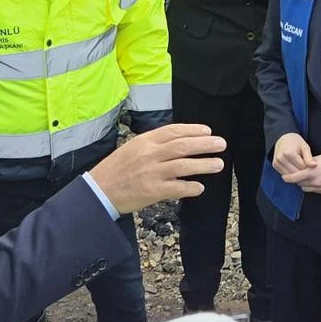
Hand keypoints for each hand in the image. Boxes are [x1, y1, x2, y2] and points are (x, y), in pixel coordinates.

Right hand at [90, 125, 225, 213]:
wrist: (99, 190)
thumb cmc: (117, 169)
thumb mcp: (133, 148)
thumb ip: (154, 144)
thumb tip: (179, 142)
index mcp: (145, 141)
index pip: (173, 131)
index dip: (193, 130)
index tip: (208, 131)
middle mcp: (150, 154)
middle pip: (183, 146)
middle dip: (204, 144)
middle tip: (221, 144)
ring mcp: (151, 172)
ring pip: (183, 166)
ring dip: (203, 164)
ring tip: (218, 164)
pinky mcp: (151, 191)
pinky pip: (176, 188)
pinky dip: (190, 187)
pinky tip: (200, 187)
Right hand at [273, 132, 313, 178]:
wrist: (283, 139)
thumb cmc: (296, 142)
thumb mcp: (304, 147)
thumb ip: (309, 157)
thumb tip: (314, 166)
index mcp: (289, 153)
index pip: (302, 167)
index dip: (308, 166)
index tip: (310, 163)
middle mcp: (281, 158)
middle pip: (295, 172)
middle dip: (302, 171)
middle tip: (306, 167)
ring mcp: (276, 162)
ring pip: (290, 175)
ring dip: (296, 173)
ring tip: (301, 167)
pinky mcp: (274, 165)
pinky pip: (284, 174)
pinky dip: (290, 173)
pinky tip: (294, 168)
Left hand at [282, 152, 320, 193]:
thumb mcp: (315, 159)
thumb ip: (305, 165)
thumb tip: (297, 168)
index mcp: (311, 172)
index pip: (294, 178)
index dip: (287, 178)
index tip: (284, 177)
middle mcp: (314, 181)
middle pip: (299, 183)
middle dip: (297, 180)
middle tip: (296, 175)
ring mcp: (320, 187)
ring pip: (305, 188)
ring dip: (303, 184)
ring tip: (306, 177)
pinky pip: (313, 190)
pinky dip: (311, 186)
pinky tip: (314, 180)